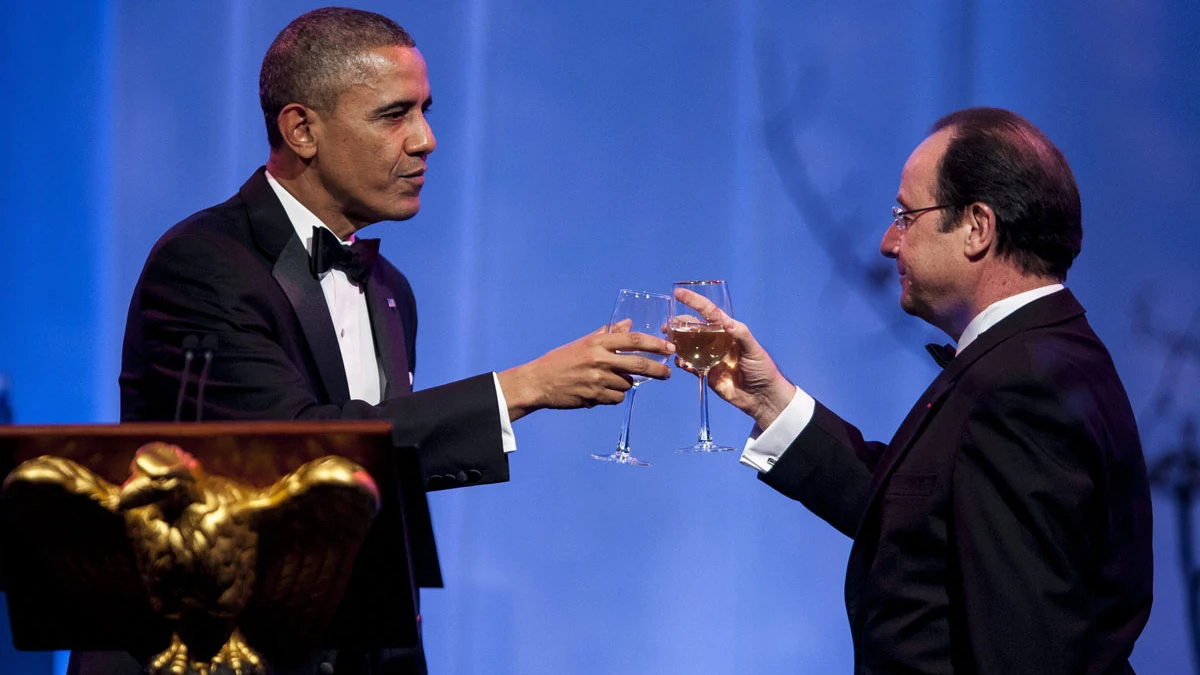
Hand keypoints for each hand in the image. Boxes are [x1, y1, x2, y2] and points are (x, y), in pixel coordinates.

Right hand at [499, 325, 674, 420]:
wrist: (539, 381)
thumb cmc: (561, 360)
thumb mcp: (584, 343)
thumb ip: (608, 334)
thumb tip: (628, 324)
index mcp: (597, 343)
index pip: (633, 340)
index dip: (654, 344)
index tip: (668, 348)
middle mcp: (599, 359)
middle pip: (638, 365)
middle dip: (657, 370)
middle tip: (667, 374)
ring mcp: (597, 379)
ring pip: (627, 384)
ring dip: (624, 384)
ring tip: (608, 381)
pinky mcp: (594, 396)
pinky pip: (616, 398)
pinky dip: (613, 396)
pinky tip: (600, 391)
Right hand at [673, 288, 795, 428]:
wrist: (761, 397)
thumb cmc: (762, 369)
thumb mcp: (754, 349)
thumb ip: (741, 334)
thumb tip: (727, 322)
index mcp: (728, 331)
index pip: (709, 313)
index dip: (694, 302)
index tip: (678, 293)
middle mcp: (716, 341)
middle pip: (693, 328)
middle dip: (678, 325)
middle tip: (666, 327)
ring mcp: (709, 357)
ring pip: (688, 346)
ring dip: (677, 344)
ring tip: (670, 345)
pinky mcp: (706, 372)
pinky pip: (690, 365)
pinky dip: (682, 363)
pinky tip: (681, 363)